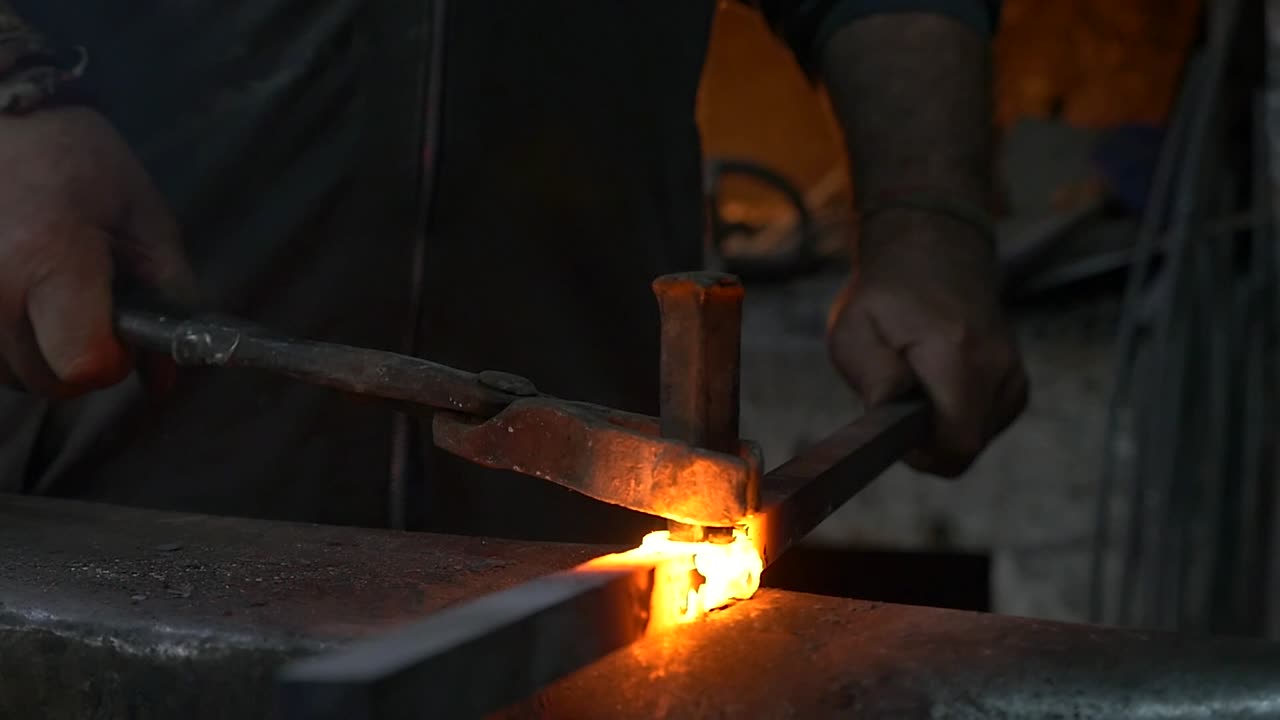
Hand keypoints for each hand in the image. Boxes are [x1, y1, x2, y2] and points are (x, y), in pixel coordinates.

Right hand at [0, 106, 195, 397]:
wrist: (0, 119)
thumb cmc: (76, 161)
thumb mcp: (144, 220)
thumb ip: (168, 300)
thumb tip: (164, 381)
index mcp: (49, 259)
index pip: (81, 363)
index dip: (113, 360)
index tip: (123, 334)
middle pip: (44, 380)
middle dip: (80, 360)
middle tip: (90, 308)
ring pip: (7, 375)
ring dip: (39, 354)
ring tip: (50, 294)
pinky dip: (6, 341)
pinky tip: (20, 296)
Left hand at [827, 211, 1027, 476]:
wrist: (935, 253)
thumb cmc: (887, 296)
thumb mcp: (854, 330)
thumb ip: (872, 377)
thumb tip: (888, 418)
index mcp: (957, 353)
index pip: (958, 443)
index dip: (923, 455)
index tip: (895, 434)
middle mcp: (997, 366)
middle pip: (967, 447)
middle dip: (927, 441)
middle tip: (897, 404)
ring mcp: (1014, 374)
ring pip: (978, 438)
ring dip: (942, 427)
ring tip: (917, 387)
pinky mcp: (1017, 382)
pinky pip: (988, 424)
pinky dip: (960, 416)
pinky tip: (938, 387)